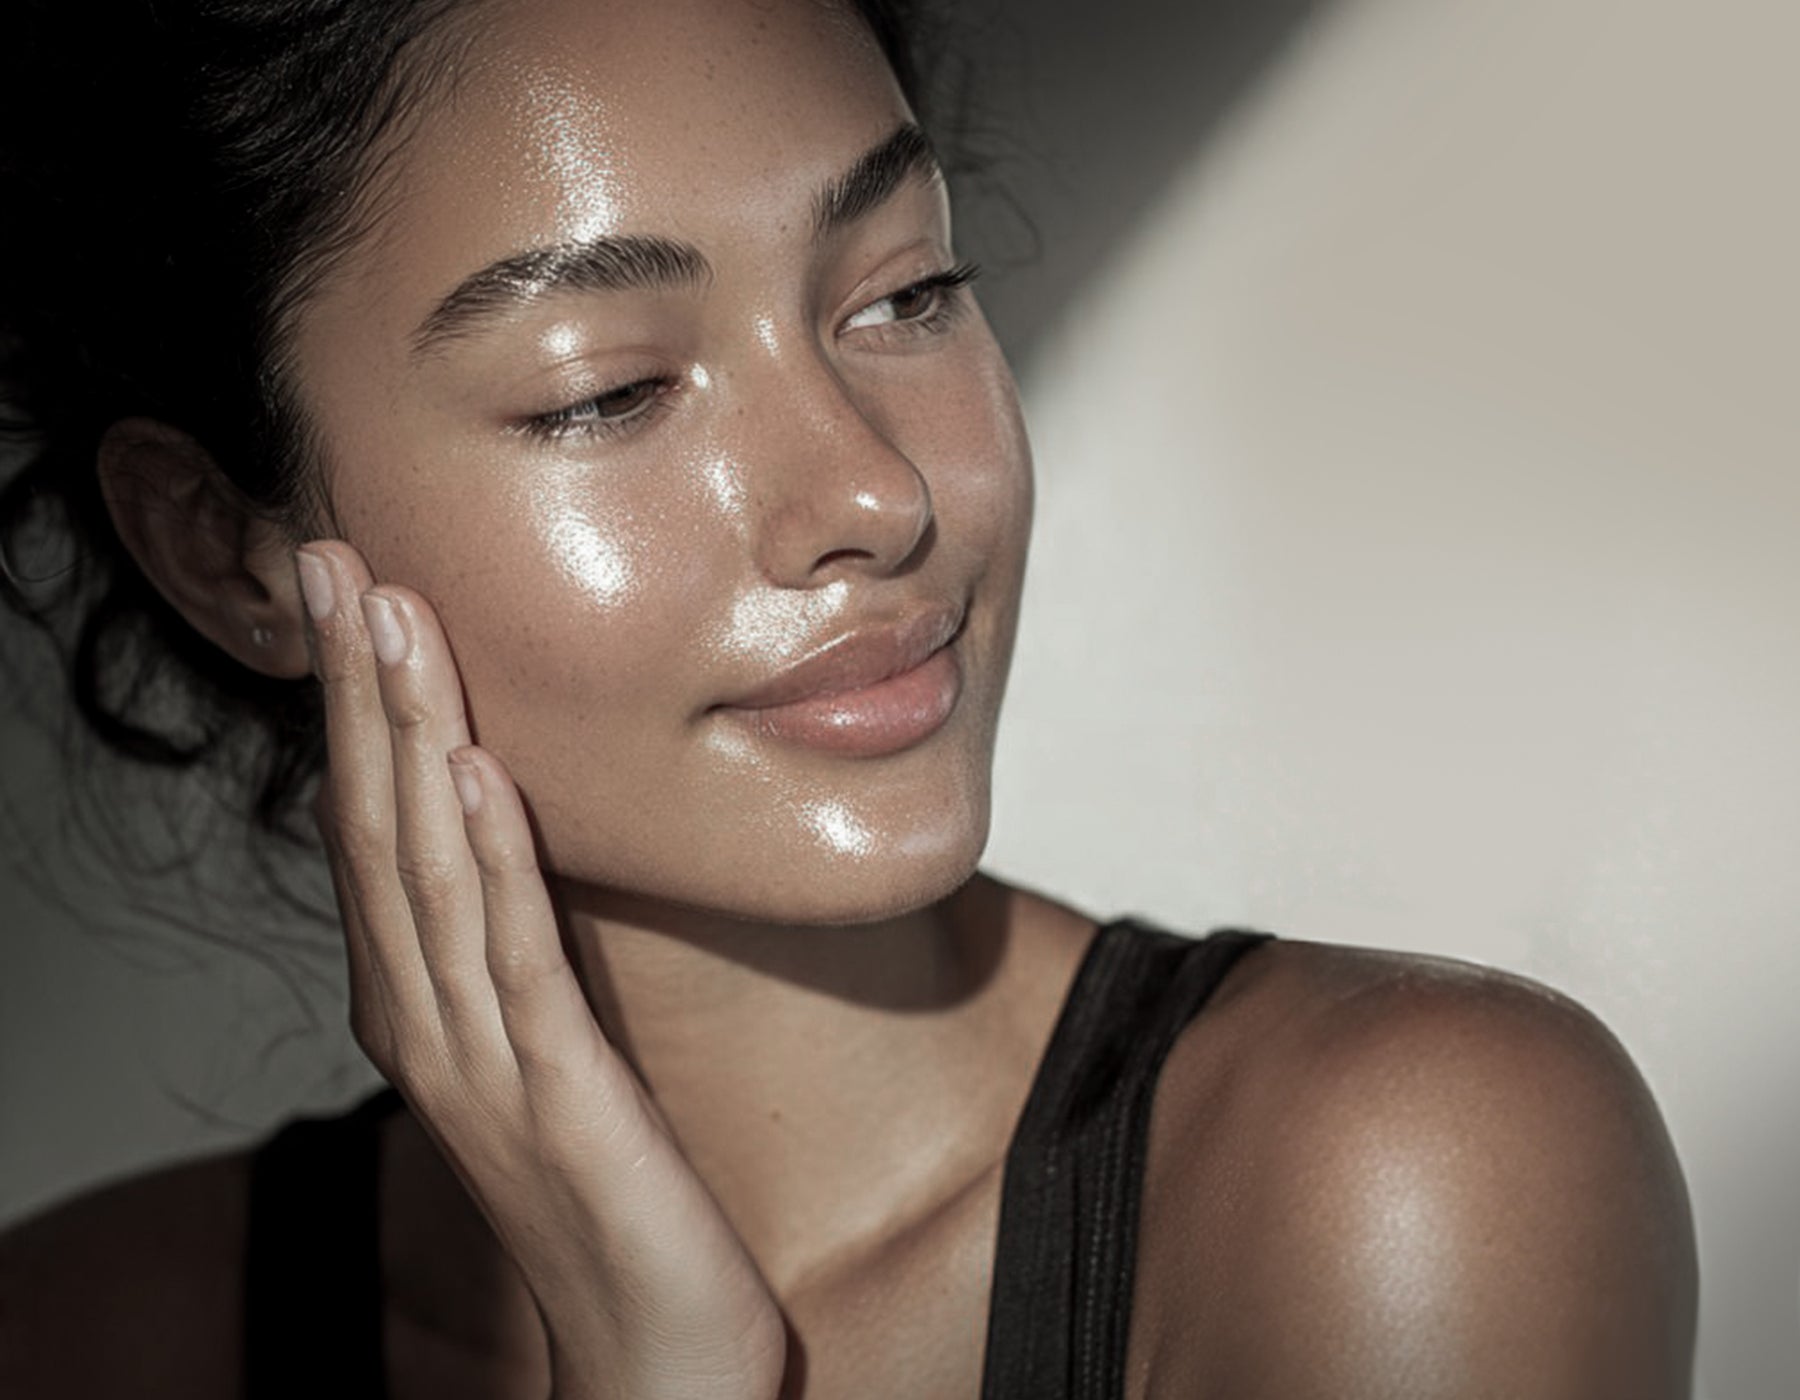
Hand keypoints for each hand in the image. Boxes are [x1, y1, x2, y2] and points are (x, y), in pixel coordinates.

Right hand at [296, 541, 786, 1399]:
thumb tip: (501, 847)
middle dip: (354, 686)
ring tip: (388, 617)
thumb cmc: (606, 1198)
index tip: (351, 591)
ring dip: (402, 734)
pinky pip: (511, 956)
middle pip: (373, 826)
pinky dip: (486, 856)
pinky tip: (469, 769)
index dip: (356, 707)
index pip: (373, 831)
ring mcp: (479, 1061)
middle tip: (329, 556)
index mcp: (424, 1006)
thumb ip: (513, 955)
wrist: (648, 1350)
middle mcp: (427, 1023)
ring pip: (423, 870)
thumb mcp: (547, 1052)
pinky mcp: (555, 1094)